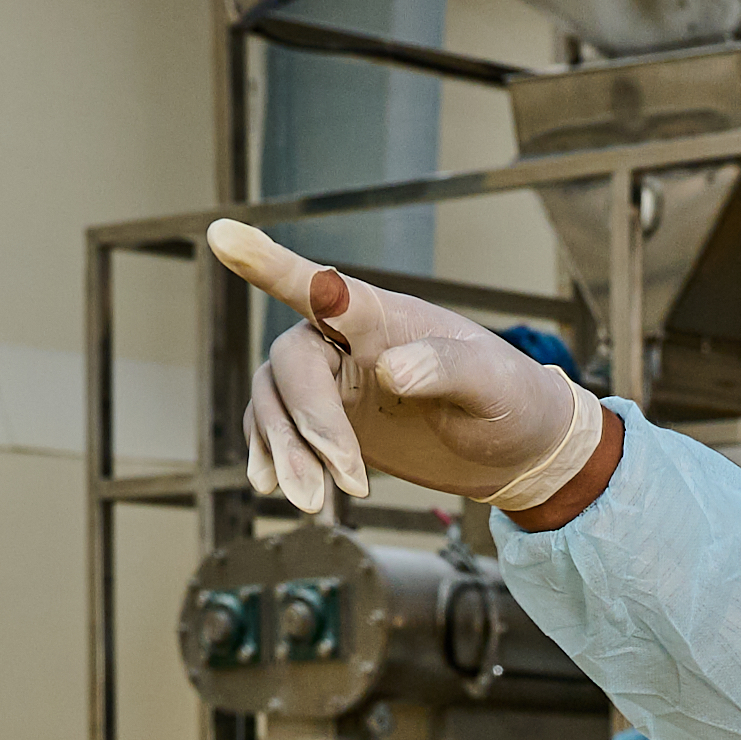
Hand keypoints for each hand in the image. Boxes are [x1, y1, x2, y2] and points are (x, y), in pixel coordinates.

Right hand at [209, 219, 606, 520]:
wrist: (518, 449)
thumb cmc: (512, 400)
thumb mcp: (492, 383)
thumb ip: (444, 368)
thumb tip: (390, 369)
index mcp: (384, 316)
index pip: (319, 286)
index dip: (267, 262)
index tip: (222, 235)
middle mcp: (347, 340)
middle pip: (289, 365)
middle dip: (304, 428)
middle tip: (344, 486)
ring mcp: (333, 382)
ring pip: (274, 404)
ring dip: (285, 454)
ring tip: (315, 504)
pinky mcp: (329, 423)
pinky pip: (277, 431)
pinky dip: (272, 457)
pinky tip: (277, 486)